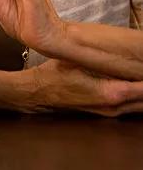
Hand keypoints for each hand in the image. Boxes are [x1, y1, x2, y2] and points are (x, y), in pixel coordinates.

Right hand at [22, 59, 142, 115]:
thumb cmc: (54, 75)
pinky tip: (138, 87)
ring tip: (142, 76)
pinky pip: (132, 107)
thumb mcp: (77, 62)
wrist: (37, 92)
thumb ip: (103, 62)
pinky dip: (139, 98)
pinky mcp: (106, 112)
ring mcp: (110, 112)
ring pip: (141, 106)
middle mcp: (114, 107)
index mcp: (111, 93)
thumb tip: (121, 56)